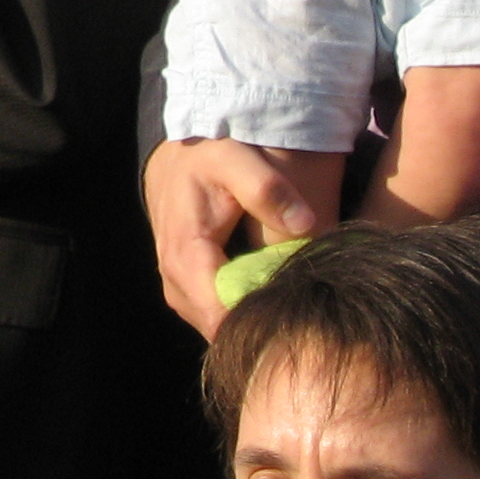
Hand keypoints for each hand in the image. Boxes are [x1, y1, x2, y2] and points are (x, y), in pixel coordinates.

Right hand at [144, 136, 319, 339]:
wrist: (182, 153)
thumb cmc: (209, 156)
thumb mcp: (236, 159)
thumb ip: (267, 190)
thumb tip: (305, 227)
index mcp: (185, 252)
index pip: (217, 313)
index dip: (256, 321)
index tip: (295, 314)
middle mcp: (173, 276)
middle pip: (215, 326)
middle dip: (253, 325)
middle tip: (296, 315)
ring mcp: (177, 284)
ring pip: (212, 323)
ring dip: (243, 318)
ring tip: (282, 306)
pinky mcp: (185, 283)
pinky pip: (210, 311)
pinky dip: (236, 309)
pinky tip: (263, 296)